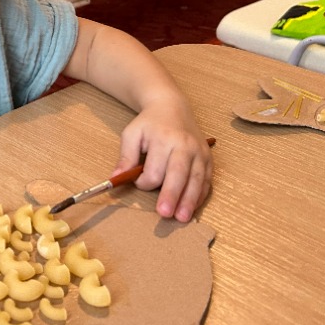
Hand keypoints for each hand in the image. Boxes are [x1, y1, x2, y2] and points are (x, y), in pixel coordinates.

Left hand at [114, 107, 212, 222]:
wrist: (172, 107)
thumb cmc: (150, 123)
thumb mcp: (132, 134)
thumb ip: (125, 157)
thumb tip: (116, 178)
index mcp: (164, 139)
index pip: (154, 169)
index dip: (144, 182)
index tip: (138, 182)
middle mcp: (185, 145)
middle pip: (178, 175)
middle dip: (171, 196)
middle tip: (165, 214)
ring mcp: (200, 152)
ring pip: (196, 180)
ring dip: (189, 201)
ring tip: (183, 218)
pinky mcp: (208, 158)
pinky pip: (206, 179)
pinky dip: (200, 195)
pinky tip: (193, 206)